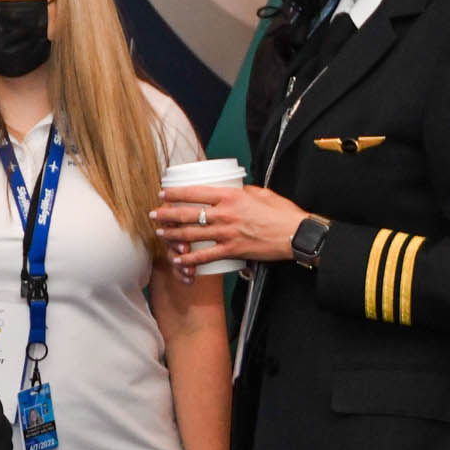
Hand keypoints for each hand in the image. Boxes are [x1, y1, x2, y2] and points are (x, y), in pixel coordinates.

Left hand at [154, 182, 307, 269]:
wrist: (296, 234)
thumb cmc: (282, 212)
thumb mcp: (260, 193)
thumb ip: (242, 191)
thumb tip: (230, 190)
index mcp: (231, 196)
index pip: (195, 192)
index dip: (176, 193)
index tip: (164, 193)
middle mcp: (225, 214)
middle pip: (187, 213)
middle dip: (166, 214)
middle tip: (154, 214)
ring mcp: (227, 233)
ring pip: (192, 234)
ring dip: (172, 234)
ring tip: (160, 233)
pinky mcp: (232, 250)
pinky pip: (205, 256)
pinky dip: (189, 259)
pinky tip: (177, 259)